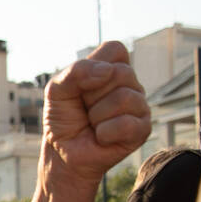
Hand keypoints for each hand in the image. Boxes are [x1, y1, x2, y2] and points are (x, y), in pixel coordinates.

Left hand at [42, 42, 150, 183]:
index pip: (115, 49)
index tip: (81, 86)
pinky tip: (101, 137)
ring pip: (124, 98)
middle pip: (119, 73)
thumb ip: (76, 71)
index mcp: (112, 68)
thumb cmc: (63, 117)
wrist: (62, 152)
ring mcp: (139, 106)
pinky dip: (105, 133)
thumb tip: (107, 71)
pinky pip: (127, 124)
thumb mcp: (57, 89)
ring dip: (97, 115)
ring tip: (93, 124)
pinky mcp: (142, 129)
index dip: (93, 67)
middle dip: (91, 94)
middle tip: (86, 108)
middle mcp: (130, 84)